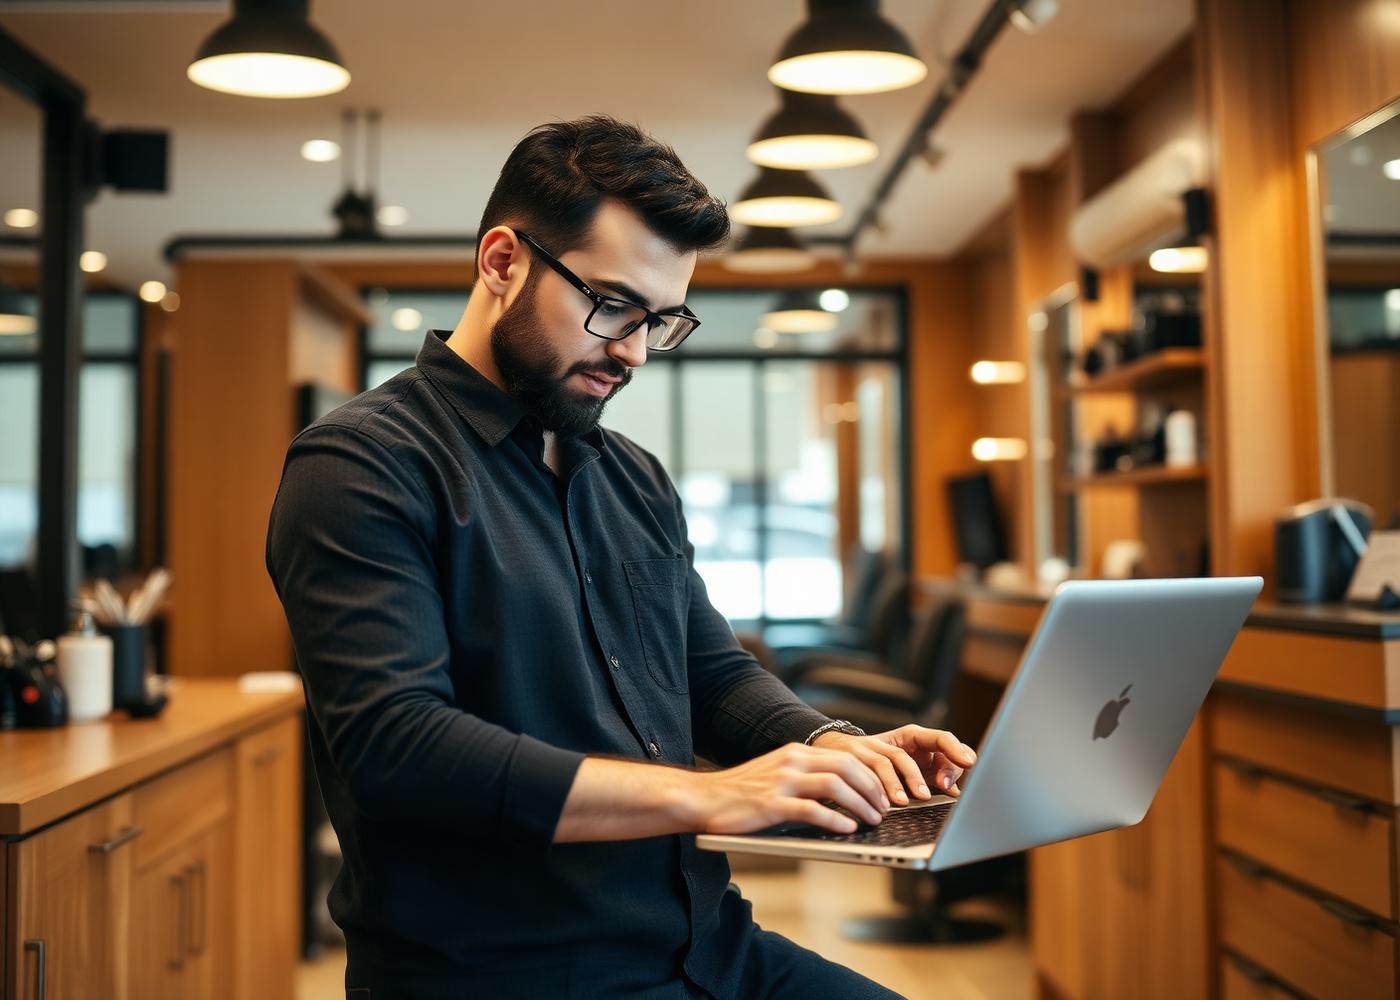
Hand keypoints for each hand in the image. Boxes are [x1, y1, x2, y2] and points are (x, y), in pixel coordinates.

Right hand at [682, 742, 892, 834]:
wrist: (702, 798)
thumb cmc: (740, 794)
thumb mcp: (776, 776)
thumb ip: (805, 779)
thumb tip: (842, 797)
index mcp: (794, 753)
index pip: (846, 757)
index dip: (870, 777)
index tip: (883, 795)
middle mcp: (791, 762)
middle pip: (847, 767)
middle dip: (872, 789)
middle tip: (884, 810)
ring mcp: (782, 782)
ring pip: (835, 786)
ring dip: (861, 805)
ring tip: (872, 821)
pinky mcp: (772, 804)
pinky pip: (813, 810)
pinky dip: (836, 820)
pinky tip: (847, 829)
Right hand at [810, 724, 976, 805]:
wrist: (830, 754)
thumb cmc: (874, 764)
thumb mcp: (905, 768)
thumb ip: (930, 775)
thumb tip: (955, 791)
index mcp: (911, 738)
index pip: (941, 737)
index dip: (957, 749)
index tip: (970, 763)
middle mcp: (894, 739)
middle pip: (925, 743)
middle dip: (937, 765)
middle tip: (945, 787)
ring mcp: (873, 745)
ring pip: (896, 758)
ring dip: (908, 779)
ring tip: (917, 799)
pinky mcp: (854, 756)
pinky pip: (871, 769)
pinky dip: (882, 787)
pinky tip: (888, 803)